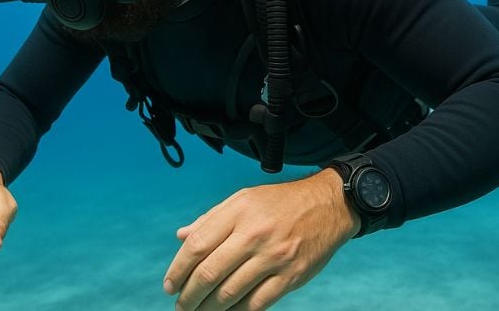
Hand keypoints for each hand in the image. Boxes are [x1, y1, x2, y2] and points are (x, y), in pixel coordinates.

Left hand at [163, 170, 359, 310]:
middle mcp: (255, 233)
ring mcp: (274, 256)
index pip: (197, 245)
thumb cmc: (281, 202)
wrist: (329, 204)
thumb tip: (181, 236)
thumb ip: (212, 218)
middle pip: (210, 273)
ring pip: (230, 293)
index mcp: (239, 211)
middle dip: (189, 295)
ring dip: (209, 308)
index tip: (170, 284)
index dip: (178, 269)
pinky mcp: (291, 275)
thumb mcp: (244, 199)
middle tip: (181, 306)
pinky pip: (257, 303)